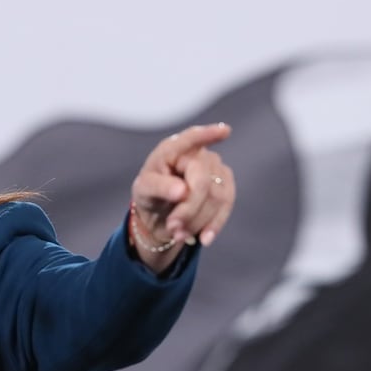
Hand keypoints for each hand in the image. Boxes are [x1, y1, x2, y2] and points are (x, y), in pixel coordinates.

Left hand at [130, 123, 234, 265]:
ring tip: (178, 234)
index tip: (224, 131)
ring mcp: (215, 168)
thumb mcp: (144, 191)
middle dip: (188, 208)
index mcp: (172, 149)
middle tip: (173, 227)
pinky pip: (226, 206)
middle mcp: (197, 154)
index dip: (207, 135)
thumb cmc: (150, 194)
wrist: (161, 214)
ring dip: (198, 221)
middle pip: (202, 181)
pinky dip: (214, 225)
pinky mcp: (226, 185)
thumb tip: (182, 191)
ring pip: (216, 197)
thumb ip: (159, 187)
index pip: (191, 138)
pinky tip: (204, 238)